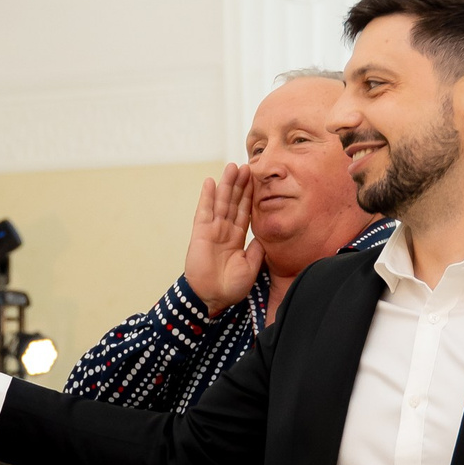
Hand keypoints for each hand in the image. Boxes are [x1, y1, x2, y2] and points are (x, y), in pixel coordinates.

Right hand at [184, 163, 264, 313]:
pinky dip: (207, 196)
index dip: (250, 196)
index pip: (245, 212)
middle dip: (240, 185)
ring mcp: (212, 230)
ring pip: (221, 202)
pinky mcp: (200, 232)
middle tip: (247, 166)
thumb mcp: (251, 266)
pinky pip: (204, 211)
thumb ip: (257, 249)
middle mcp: (225, 231)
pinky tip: (211, 182)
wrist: (212, 298)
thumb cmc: (231, 287)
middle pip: (234, 202)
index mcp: (238, 238)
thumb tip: (263, 236)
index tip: (256, 181)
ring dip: (227, 185)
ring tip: (232, 167)